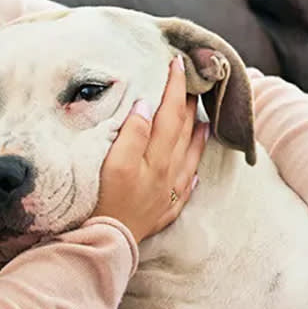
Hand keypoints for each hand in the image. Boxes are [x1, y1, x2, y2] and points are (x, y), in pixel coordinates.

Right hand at [97, 56, 208, 242]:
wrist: (103, 245)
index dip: (174, 87)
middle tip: (194, 84)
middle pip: (183, 133)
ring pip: (189, 160)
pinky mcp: (161, 214)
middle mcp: (167, 175)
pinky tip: (193, 174)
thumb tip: (147, 106)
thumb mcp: (112, 163)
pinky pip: (183, 191)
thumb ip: (132, 134)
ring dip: (197, 138)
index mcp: (156, 158)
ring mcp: (167, 196)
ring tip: (204, 122)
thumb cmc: (103, 202)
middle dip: (188, 106)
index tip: (177, 63)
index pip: (170, 114)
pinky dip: (190, 177)